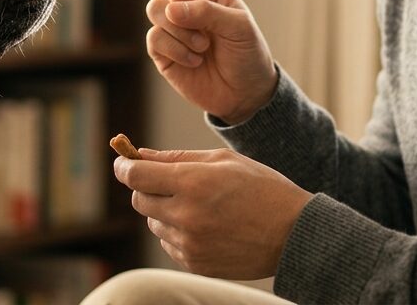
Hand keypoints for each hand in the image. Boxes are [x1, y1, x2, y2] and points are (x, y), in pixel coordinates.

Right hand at [113, 0, 276, 122]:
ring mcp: (171, 25)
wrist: (243, 94)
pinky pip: (156, 39)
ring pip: (156, 11)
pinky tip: (193, 61)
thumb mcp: (239, 27)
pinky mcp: (161, 50)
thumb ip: (206, 12)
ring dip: (181, 31)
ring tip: (204, 48)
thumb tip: (169, 8)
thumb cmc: (247, 54)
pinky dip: (177, 50)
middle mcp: (185, 1)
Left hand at [114, 147, 312, 278]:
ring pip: (154, 223)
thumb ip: (177, 157)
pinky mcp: (195, 263)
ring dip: (164, 211)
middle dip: (146, 187)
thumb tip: (139, 154)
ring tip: (199, 204)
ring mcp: (189, 244)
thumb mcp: (222, 160)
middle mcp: (185, 216)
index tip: (123, 161)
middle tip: (167, 181)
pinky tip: (206, 225)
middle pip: (139, 200)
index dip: (123, 166)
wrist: (293, 234)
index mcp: (192, 183)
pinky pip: (169, 244)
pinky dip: (178, 232)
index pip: (135, 175)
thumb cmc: (261, 188)